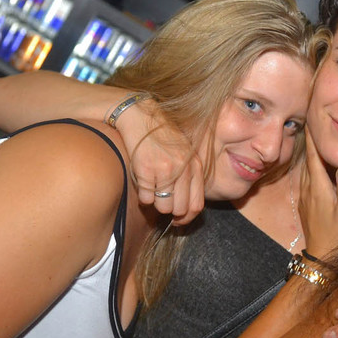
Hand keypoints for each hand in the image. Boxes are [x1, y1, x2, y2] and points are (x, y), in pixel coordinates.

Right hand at [116, 104, 204, 225]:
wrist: (140, 116)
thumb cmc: (162, 138)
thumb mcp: (184, 154)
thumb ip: (189, 177)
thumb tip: (185, 209)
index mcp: (195, 167)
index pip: (197, 205)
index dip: (187, 218)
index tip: (178, 221)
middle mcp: (183, 169)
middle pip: (179, 209)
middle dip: (170, 212)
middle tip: (161, 204)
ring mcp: (165, 169)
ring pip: (162, 206)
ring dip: (155, 204)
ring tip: (151, 189)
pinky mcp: (146, 169)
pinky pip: (145, 198)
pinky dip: (142, 196)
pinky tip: (142, 183)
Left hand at [298, 131, 337, 257]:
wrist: (322, 256)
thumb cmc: (337, 235)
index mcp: (319, 189)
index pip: (313, 158)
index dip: (312, 139)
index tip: (311, 122)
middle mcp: (309, 190)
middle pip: (307, 160)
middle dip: (309, 141)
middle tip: (311, 122)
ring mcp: (306, 197)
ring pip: (306, 169)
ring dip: (308, 153)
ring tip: (311, 139)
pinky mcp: (307, 203)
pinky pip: (306, 178)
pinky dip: (309, 166)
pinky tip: (313, 165)